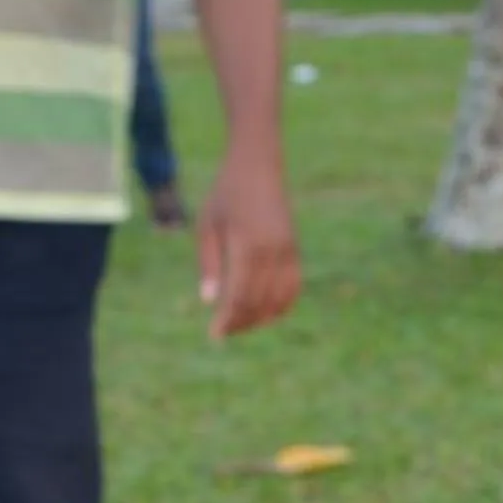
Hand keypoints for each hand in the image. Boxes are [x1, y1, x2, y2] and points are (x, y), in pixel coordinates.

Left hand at [196, 147, 301, 339]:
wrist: (258, 167)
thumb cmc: (225, 195)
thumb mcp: (207, 227)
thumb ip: (209, 265)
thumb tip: (209, 302)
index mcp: (248, 247)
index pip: (240, 296)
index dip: (228, 320)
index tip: (214, 335)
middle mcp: (273, 252)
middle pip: (260, 302)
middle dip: (242, 323)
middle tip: (223, 332)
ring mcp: (288, 250)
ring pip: (281, 298)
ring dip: (262, 317)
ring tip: (242, 324)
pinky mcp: (295, 248)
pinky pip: (294, 285)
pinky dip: (283, 304)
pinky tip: (266, 312)